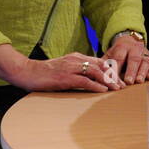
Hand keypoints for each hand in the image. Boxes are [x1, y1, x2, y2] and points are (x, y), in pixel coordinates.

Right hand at [0, 45, 118, 91]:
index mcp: (76, 57)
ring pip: (96, 72)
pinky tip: (103, 91)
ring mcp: (70, 68)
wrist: (26, 72)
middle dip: (113, 76)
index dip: (111, 70)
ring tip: (116, 89)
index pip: (99, 61)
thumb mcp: (64, 69)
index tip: (119, 79)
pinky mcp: (65, 77)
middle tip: (122, 86)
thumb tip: (90, 81)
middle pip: (101, 65)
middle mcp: (76, 60)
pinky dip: (96, 86)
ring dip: (108, 81)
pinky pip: (84, 81)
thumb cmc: (44, 73)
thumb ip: (77, 71)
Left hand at [106, 33, 148, 83]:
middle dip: (131, 71)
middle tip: (128, 82)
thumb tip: (92, 76)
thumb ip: (102, 64)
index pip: (119, 58)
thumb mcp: (109, 55)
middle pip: (134, 59)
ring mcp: (145, 54)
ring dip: (142, 72)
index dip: (116, 69)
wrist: (130, 41)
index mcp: (122, 47)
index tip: (113, 80)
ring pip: (145, 62)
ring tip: (139, 81)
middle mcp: (135, 48)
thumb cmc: (118, 53)